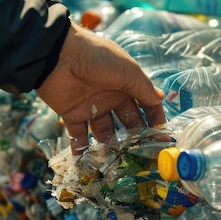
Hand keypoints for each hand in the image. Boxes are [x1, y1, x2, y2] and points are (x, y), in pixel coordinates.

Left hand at [36, 23, 165, 154]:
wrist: (58, 55)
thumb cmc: (97, 58)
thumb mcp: (127, 71)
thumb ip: (143, 89)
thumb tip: (160, 99)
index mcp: (126, 84)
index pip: (145, 105)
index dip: (154, 120)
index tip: (161, 139)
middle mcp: (111, 96)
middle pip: (126, 122)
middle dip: (134, 138)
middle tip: (141, 157)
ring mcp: (91, 107)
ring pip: (104, 132)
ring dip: (110, 147)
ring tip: (118, 164)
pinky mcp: (71, 114)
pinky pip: (78, 136)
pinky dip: (82, 150)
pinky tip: (89, 164)